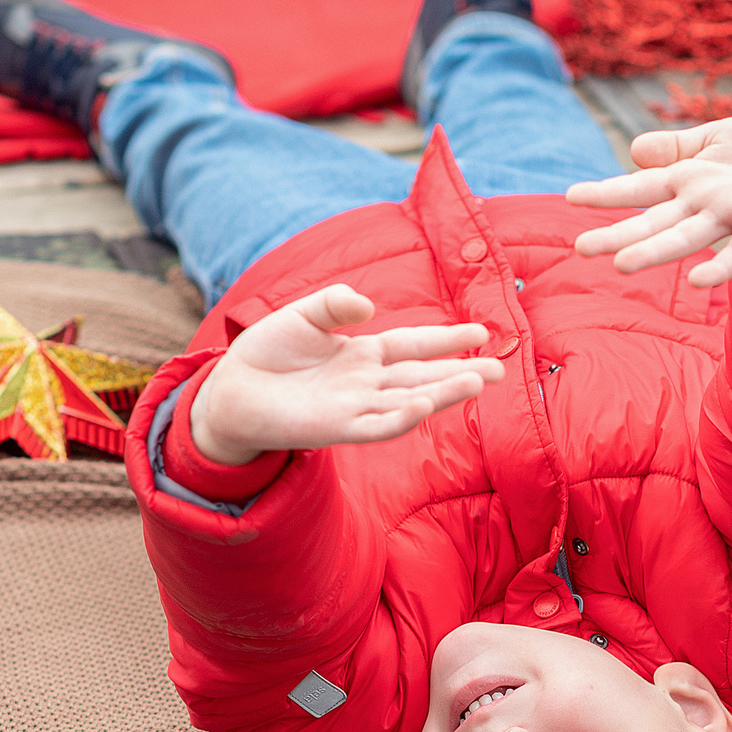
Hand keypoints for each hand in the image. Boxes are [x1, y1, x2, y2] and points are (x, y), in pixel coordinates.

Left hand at [188, 285, 499, 465]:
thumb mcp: (304, 314)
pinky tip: (425, 404)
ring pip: (409, 401)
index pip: (414, 345)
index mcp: (363, 354)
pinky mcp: (337, 428)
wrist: (231, 390)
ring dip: (444, 393)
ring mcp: (355, 406)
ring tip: (479, 382)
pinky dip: (402, 417)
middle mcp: (367, 382)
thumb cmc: (268, 353)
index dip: (446, 338)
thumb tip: (369, 305)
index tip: (481, 332)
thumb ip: (335, 303)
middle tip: (500, 369)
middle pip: (423, 376)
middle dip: (461, 372)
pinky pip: (377, 425)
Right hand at [567, 116, 731, 287]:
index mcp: (689, 179)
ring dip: (655, 252)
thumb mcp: (715, 139)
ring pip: (686, 236)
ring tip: (622, 266)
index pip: (640, 185)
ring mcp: (730, 214)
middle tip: (581, 249)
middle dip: (618, 234)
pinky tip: (701, 281)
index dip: (607, 192)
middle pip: (654, 220)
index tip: (570, 197)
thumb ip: (677, 149)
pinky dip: (722, 266)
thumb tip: (634, 150)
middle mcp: (703, 201)